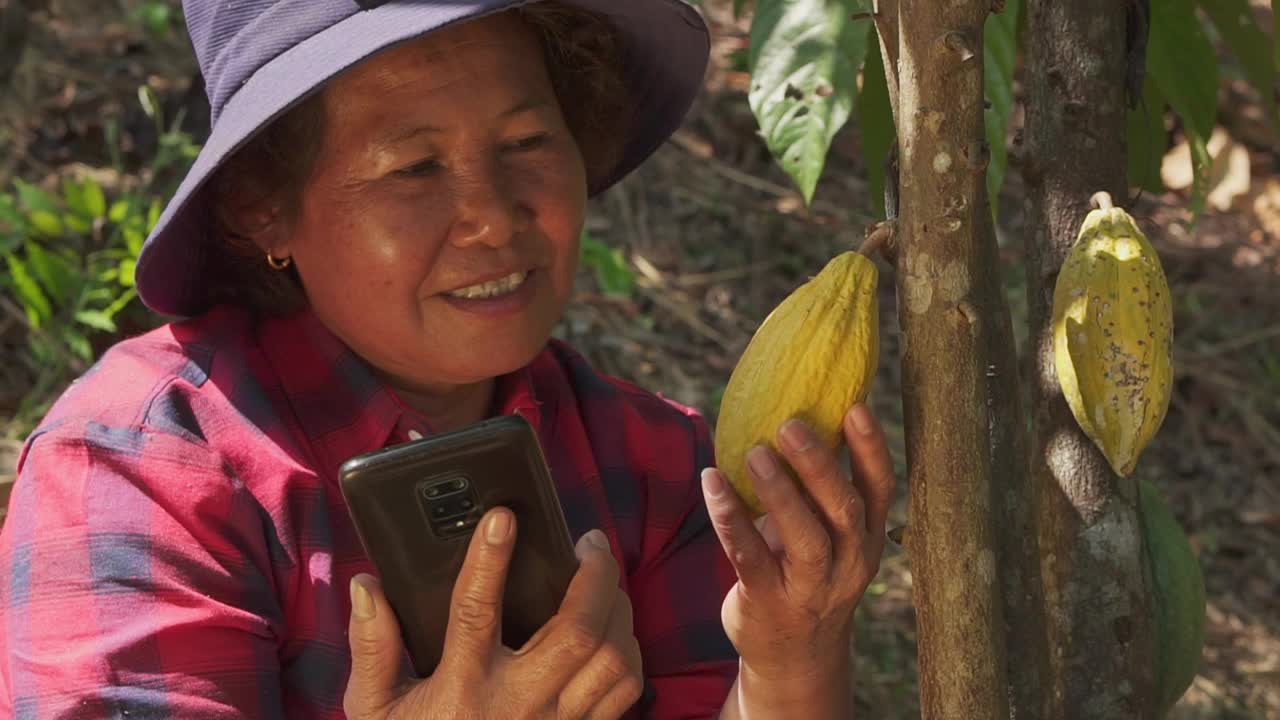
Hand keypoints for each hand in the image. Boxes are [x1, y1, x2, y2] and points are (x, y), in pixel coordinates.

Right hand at [343, 508, 643, 719]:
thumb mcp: (375, 710)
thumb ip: (372, 647)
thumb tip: (367, 586)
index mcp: (462, 688)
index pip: (477, 612)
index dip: (489, 561)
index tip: (502, 517)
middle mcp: (518, 703)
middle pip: (577, 630)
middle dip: (594, 576)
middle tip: (588, 541)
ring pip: (612, 657)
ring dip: (618, 608)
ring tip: (604, 578)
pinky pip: (625, 691)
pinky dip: (628, 650)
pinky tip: (615, 630)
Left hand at [701, 404, 895, 689]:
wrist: (794, 659)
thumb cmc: (806, 574)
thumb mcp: (827, 537)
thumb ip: (818, 490)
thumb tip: (798, 414)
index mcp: (867, 539)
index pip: (880, 489)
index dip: (871, 448)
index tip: (856, 406)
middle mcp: (847, 564)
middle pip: (845, 510)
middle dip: (820, 465)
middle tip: (790, 424)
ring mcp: (810, 588)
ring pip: (805, 538)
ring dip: (779, 492)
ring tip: (755, 452)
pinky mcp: (768, 602)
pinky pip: (749, 557)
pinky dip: (729, 518)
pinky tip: (712, 481)